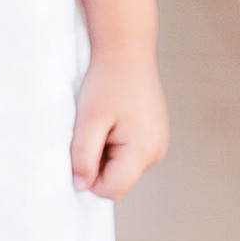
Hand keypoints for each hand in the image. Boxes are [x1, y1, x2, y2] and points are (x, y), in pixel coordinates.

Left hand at [70, 51, 168, 200]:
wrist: (126, 50)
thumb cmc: (107, 82)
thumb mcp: (88, 119)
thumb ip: (83, 156)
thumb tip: (81, 186)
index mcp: (143, 150)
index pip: (113, 190)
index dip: (90, 177)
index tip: (81, 148)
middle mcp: (157, 152)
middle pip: (118, 180)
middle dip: (98, 162)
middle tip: (93, 129)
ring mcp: (159, 144)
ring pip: (123, 167)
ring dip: (106, 152)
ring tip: (104, 121)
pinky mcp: (155, 135)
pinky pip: (130, 154)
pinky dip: (115, 143)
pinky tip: (113, 118)